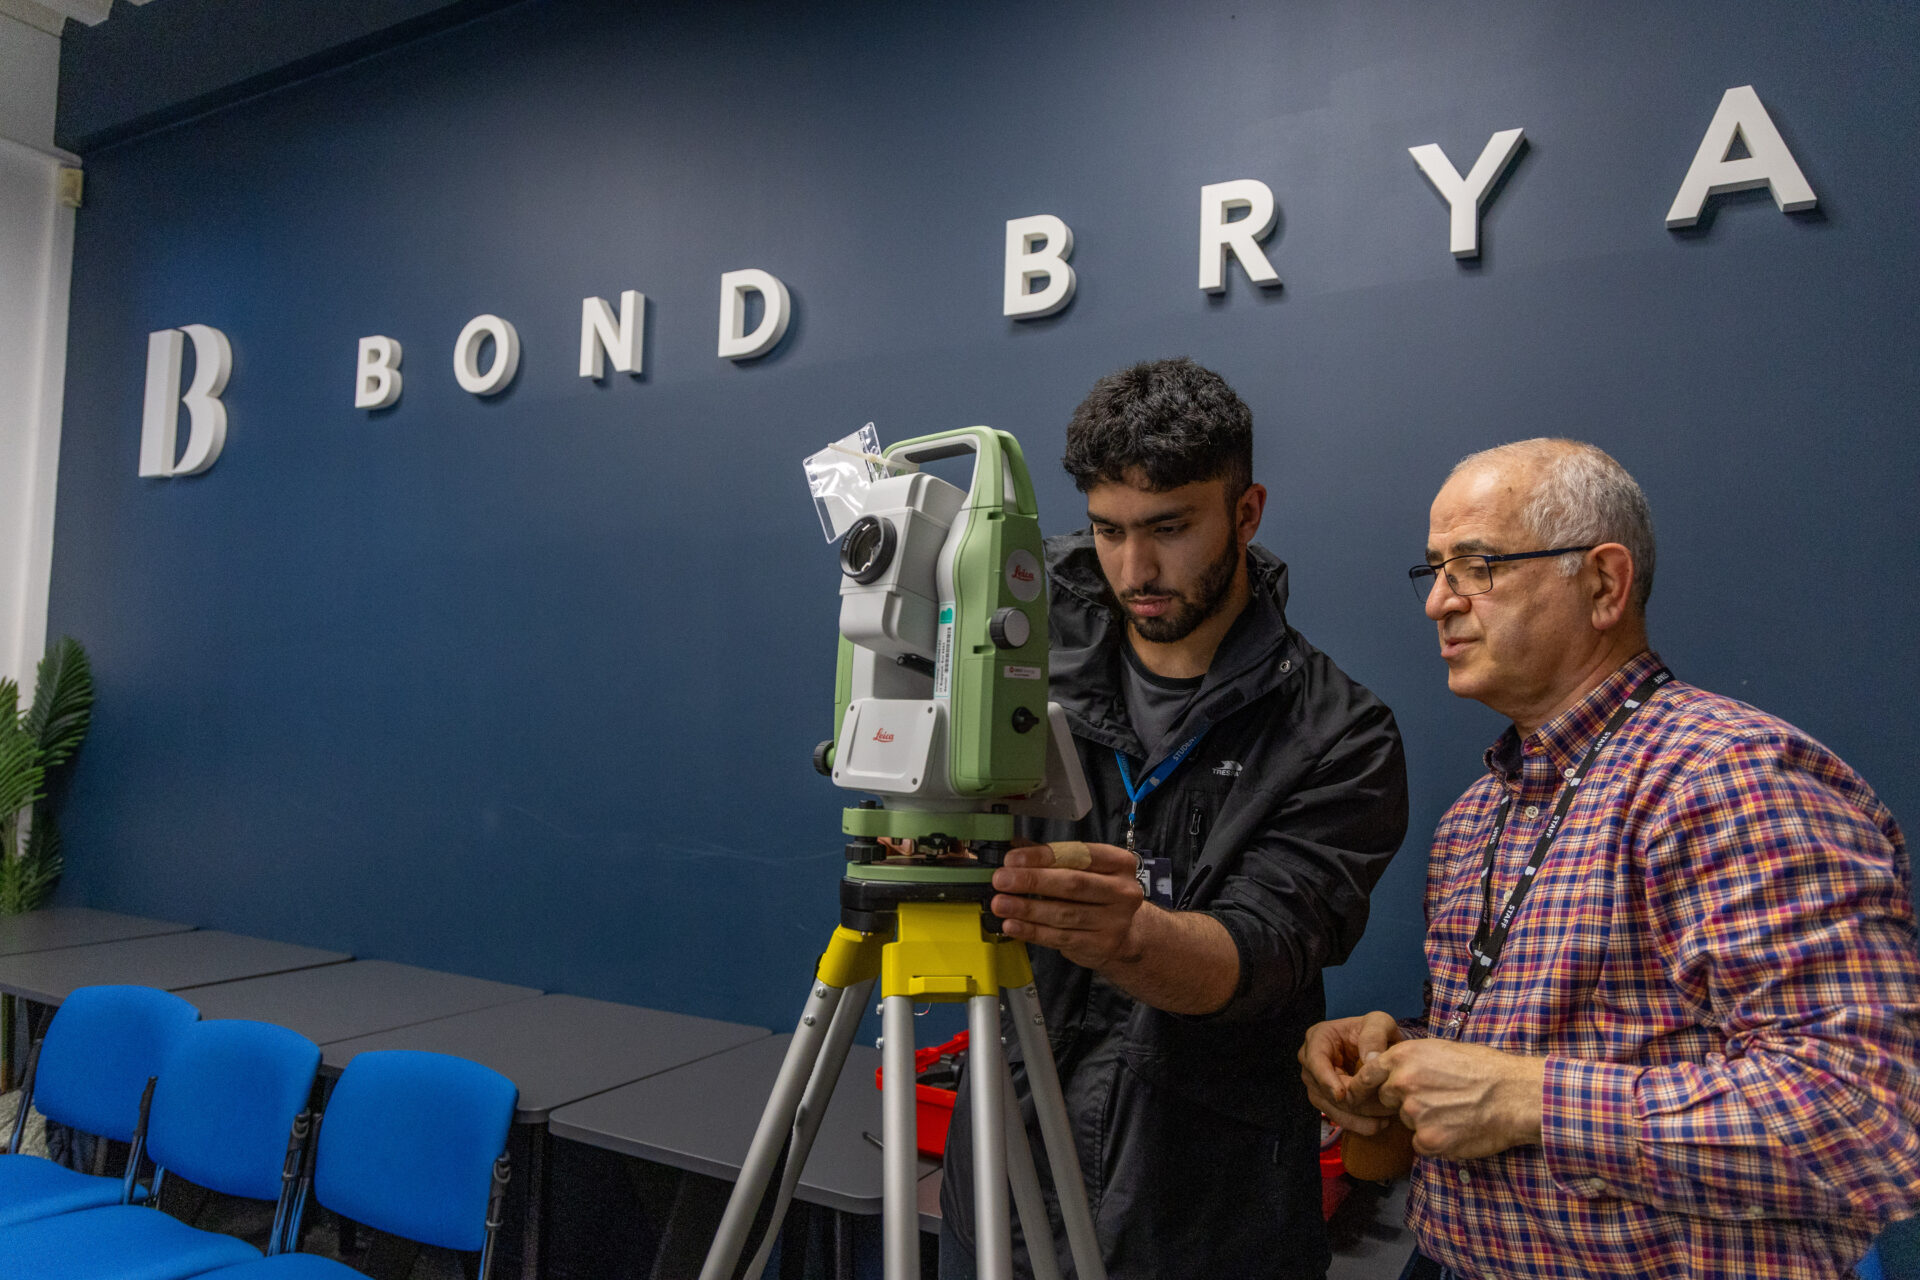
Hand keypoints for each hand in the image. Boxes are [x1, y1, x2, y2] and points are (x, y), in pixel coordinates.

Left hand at [990, 841, 1145, 970]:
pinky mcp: (1101, 945)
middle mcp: (1123, 891)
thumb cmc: (1097, 894)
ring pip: (1064, 913)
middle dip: (1032, 881)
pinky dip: (1032, 931)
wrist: (1124, 934)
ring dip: (1027, 908)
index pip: (1080, 854)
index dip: (1044, 856)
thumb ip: (1052, 857)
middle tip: (1001, 880)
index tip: (1013, 859)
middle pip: (1072, 884)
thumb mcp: (1083, 870)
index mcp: (1119, 863)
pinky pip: (1060, 937)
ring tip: (1000, 904)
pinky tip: (1012, 925)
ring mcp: (1115, 921)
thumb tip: (1014, 848)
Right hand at [1298, 1012, 1403, 1133]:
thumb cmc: (1375, 1030)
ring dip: (1358, 1117)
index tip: (1342, 1095)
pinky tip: (1378, 1124)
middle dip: (1354, 1101)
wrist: (1377, 1045)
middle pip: (1324, 1089)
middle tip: (1383, 1106)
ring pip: (1331, 1108)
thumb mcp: (1379, 1023)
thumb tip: (1370, 1059)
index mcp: (1318, 1038)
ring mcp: (1316, 1083)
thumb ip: (1375, 1036)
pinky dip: (1358, 1123)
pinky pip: (1338, 1117)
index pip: (1316, 1062)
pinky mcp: (1326, 1100)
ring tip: (1384, 1119)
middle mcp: (1310, 1062)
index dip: (1327, 1080)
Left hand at [1349, 1039, 1544, 1159]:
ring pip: (1408, 1122)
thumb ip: (1409, 1061)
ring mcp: (1414, 1114)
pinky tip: (1458, 1129)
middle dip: (1404, 1102)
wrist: (1514, 1094)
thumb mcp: (1439, 1050)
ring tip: (1455, 1111)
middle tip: (1437, 1099)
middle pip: (1388, 1100)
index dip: (1361, 1087)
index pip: (1366, 1074)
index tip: (1355, 1095)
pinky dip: (1436, 1142)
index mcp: (1403, 1058)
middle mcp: (1402, 1084)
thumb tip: (1387, 1070)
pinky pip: (1421, 1145)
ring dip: (1425, 1121)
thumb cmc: (1484, 1068)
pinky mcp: (1428, 1141)